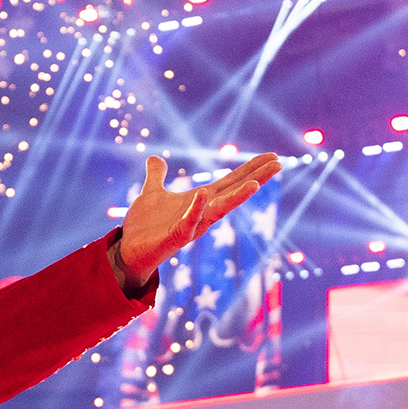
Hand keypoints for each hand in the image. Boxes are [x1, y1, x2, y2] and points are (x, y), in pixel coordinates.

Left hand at [114, 152, 282, 284]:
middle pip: (234, 192)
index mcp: (200, 201)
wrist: (129, 252)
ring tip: (255, 184)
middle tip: (278, 164)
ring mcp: (192, 227)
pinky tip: (203, 193)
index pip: (231, 181)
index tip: (273, 156)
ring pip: (220, 210)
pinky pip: (188, 222)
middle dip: (256, 179)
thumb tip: (156, 158)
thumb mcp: (152, 193)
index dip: (251, 169)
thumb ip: (157, 176)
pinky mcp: (176, 238)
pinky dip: (196, 209)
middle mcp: (203, 214)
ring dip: (237, 197)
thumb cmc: (145, 226)